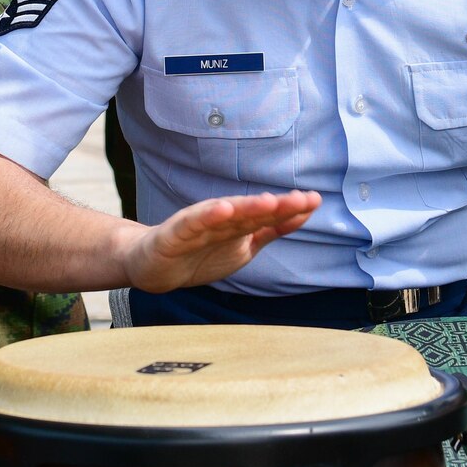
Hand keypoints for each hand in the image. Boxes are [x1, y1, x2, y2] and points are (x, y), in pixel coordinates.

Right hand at [121, 191, 321, 292]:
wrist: (152, 266)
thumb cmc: (199, 252)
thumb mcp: (242, 246)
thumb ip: (270, 230)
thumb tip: (303, 213)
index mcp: (237, 225)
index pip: (266, 216)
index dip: (290, 210)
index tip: (314, 200)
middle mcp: (220, 220)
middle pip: (249, 212)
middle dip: (275, 207)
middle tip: (301, 199)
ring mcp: (196, 225)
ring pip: (224, 215)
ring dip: (246, 208)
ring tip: (268, 202)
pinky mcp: (173, 234)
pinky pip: (191, 224)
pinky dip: (206, 216)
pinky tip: (221, 210)